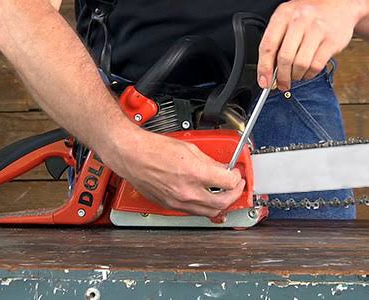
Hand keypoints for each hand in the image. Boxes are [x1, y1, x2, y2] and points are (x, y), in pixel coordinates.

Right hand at [102, 127, 245, 217]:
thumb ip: (209, 161)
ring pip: (209, 212)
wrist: (131, 155)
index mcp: (194, 173)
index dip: (237, 177)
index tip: (236, 174)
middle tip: (236, 185)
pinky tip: (205, 197)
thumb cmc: (153, 148)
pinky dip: (204, 206)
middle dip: (234, 194)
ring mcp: (178, 202)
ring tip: (223, 193)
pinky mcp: (169, 206)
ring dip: (220, 204)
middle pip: (222, 202)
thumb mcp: (189, 148)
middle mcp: (187, 192)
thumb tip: (222, 169)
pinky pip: (193, 212)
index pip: (228, 182)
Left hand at [257, 0, 365, 89]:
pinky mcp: (332, 40)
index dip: (264, 68)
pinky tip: (308, 71)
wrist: (338, 3)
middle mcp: (300, 21)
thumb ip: (276, 42)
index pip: (268, 46)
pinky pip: (316, 65)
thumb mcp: (287, 20)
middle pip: (284, 58)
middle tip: (282, 84)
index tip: (265, 82)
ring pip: (300, 64)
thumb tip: (268, 72)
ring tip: (296, 75)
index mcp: (283, 15)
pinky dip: (309, 74)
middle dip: (281, 77)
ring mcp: (317, 30)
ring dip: (296, 76)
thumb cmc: (308, 15)